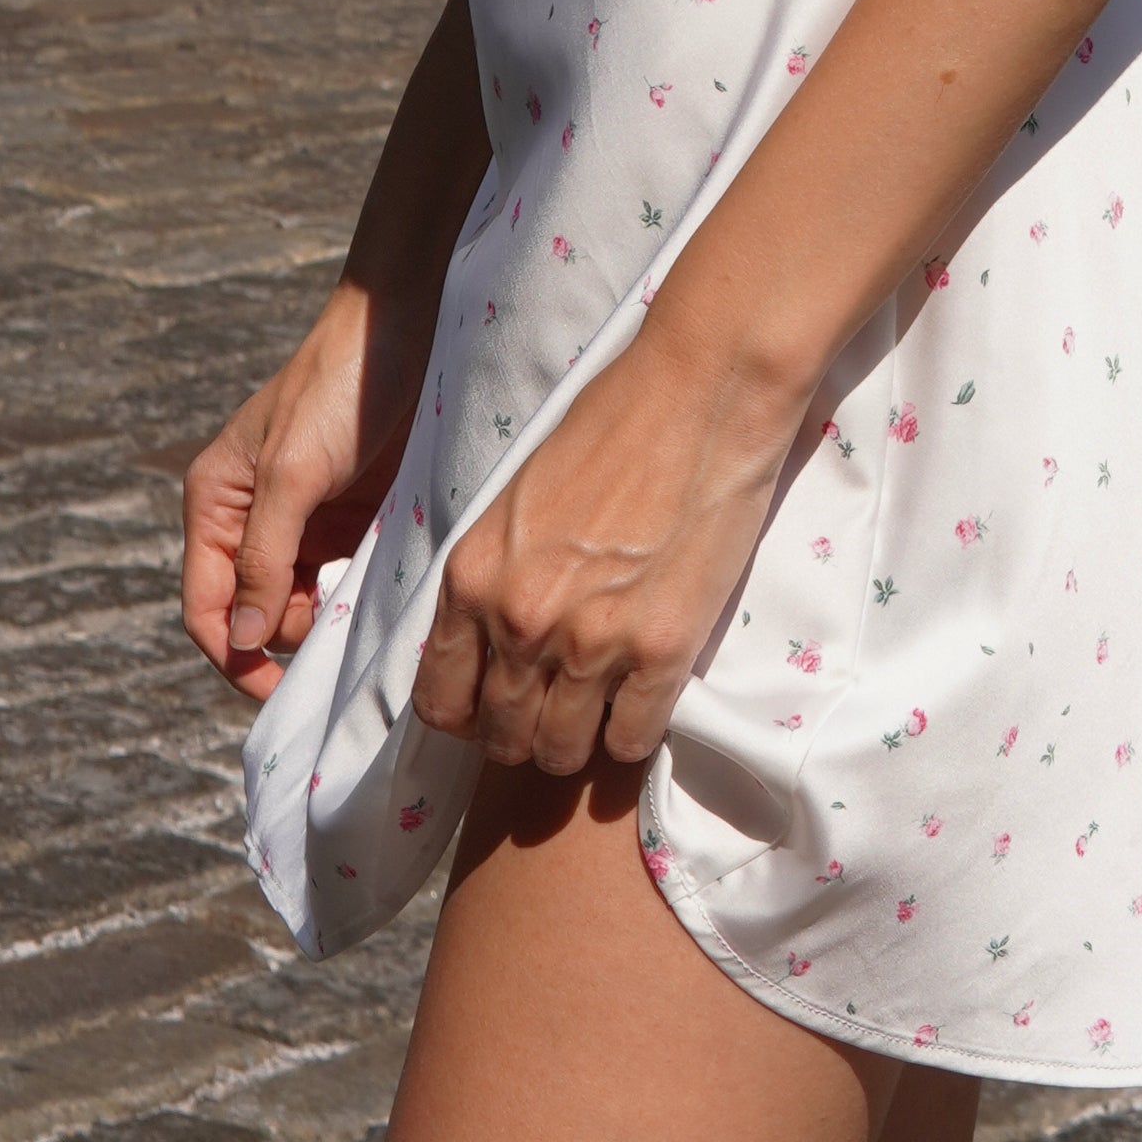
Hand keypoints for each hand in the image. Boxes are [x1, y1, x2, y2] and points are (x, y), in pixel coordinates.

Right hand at [181, 280, 433, 705]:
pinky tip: (383, 589)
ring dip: (328, 619)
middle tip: (337, 626)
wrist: (411, 330)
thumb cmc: (339, 388)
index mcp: (216, 503)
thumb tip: (242, 639)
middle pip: (254, 616)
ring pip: (302, 606)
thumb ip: (262, 556)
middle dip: (287, 635)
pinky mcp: (354, 521)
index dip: (233, 657)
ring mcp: (306, 523)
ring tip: (364, 600)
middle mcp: (253, 520)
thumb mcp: (292, 472)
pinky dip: (358, 597)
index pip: (207, 608)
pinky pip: (346, 583)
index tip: (278, 692)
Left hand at [413, 311, 800, 780]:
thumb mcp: (519, 499)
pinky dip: (633, 733)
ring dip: (578, 742)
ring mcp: (592, 642)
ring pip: (562, 751)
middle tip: (555, 710)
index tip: (493, 705)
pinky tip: (644, 700)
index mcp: (474, 577)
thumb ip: (497, 574)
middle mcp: (521, 620)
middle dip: (523, 734)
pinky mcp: (662, 649)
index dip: (467, 714)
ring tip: (599, 713)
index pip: (440, 699)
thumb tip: (492, 636)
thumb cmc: (614, 423)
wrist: (701, 390)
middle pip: (501, 736)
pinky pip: (630, 740)